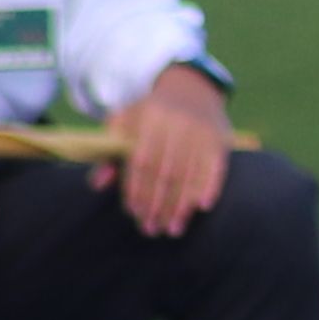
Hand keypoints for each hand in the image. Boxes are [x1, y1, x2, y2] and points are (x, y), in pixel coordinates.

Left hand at [92, 65, 230, 236]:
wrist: (192, 90)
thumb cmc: (152, 113)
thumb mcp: (126, 122)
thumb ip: (111, 151)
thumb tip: (98, 184)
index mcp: (150, 117)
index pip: (142, 160)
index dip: (137, 188)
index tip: (133, 212)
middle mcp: (177, 124)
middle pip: (166, 173)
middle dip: (157, 204)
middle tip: (151, 229)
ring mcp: (201, 133)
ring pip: (190, 176)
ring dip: (180, 206)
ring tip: (172, 230)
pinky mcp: (220, 142)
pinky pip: (215, 170)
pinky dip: (209, 189)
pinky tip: (201, 208)